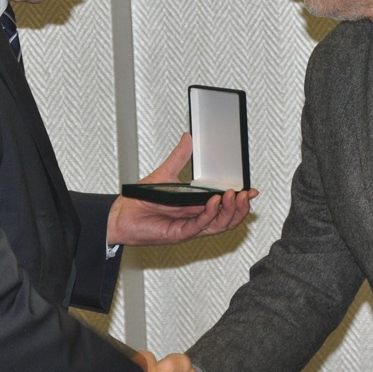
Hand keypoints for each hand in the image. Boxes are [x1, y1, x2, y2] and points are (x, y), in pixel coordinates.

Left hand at [107, 134, 257, 245]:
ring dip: (229, 211)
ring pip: (219, 225)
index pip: (225, 206)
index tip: (252, 189)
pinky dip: (210, 214)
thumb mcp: (165, 173)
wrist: (120, 214)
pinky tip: (214, 201)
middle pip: (227, 218)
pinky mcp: (179, 234)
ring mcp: (189, 228)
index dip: (240, 200)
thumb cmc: (141, 199)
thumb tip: (189, 137)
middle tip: (245, 193)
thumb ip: (180, 157)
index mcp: (196, 206)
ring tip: (233, 195)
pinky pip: (200, 226)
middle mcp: (195, 218)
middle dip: (240, 207)